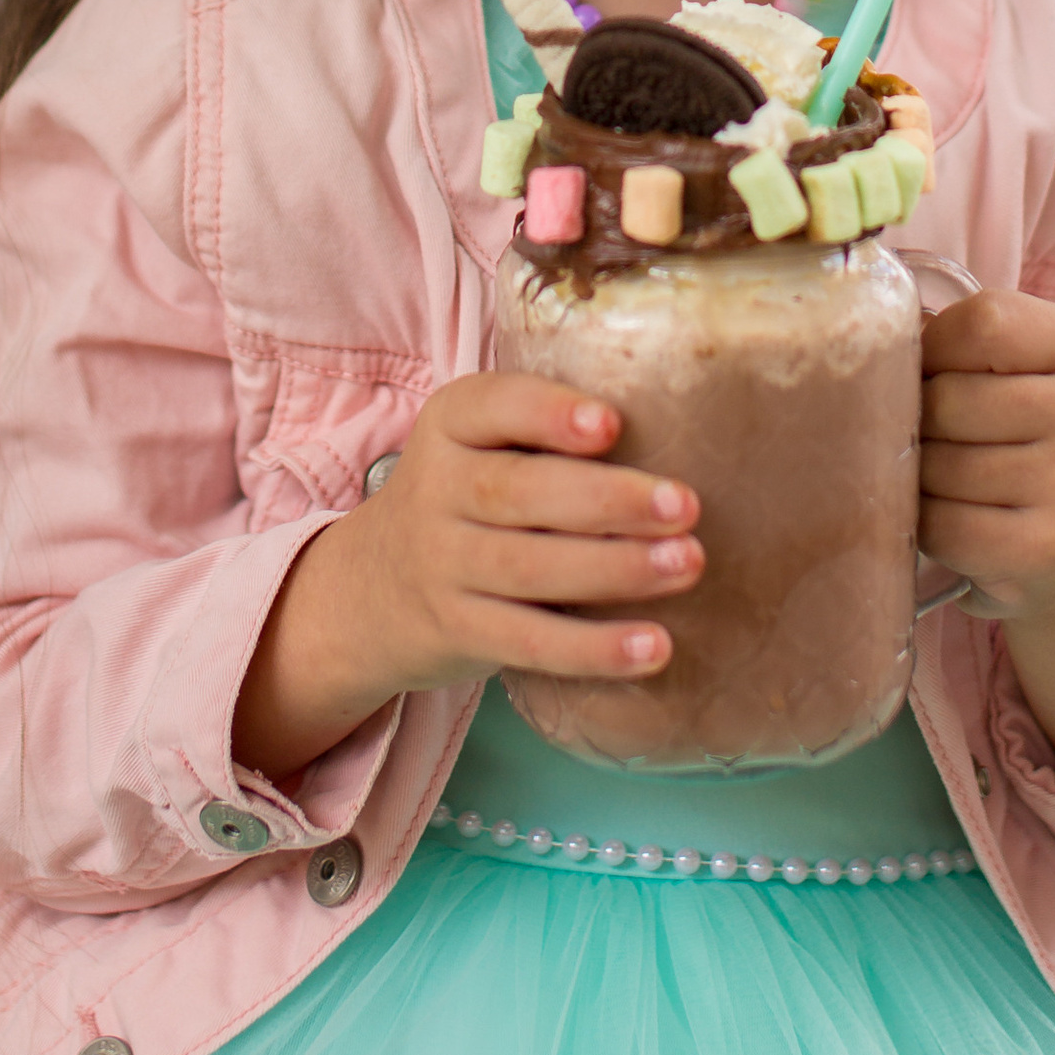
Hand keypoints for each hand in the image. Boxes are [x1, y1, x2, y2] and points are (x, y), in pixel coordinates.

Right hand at [233, 376, 701, 781]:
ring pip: (529, 568)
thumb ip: (546, 430)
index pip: (494, 406)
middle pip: (519, 492)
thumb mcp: (478, 445)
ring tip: (687, 564)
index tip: (611, 424)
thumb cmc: (464, 500)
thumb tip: (680, 424)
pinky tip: (652, 646)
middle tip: (685, 505)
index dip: (551, 413)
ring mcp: (442, 565)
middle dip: (608, 499)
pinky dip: (593, 647)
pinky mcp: (458, 630)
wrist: (367, 591)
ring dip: (615, 569)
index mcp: (450, 425)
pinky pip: (528, 641)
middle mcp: (437, 490)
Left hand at [918, 290, 1054, 627]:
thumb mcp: (1004, 368)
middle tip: (930, 437)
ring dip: (918, 475)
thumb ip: (951, 341)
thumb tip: (878, 343)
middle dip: (918, 420)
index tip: (933, 372)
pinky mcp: (1049, 549)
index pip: (981, 322)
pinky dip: (925, 524)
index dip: (932, 347)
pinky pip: (944, 526)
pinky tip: (946, 518)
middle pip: (950, 399)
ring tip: (940, 479)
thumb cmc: (1012, 434)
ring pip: (939, 466)